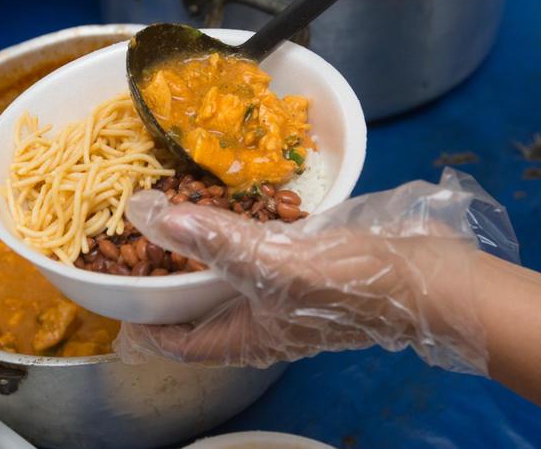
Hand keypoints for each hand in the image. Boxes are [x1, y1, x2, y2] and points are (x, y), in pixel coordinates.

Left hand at [114, 169, 514, 374]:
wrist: (429, 276)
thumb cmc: (354, 286)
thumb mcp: (276, 265)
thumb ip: (216, 241)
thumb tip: (150, 215)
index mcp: (245, 336)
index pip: (177, 343)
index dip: (142, 330)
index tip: (111, 306)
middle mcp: (258, 315)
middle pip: (195, 306)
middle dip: (164, 281)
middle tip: (127, 245)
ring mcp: (282, 287)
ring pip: (224, 272)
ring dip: (196, 248)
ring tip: (165, 215)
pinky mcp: (305, 257)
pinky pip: (256, 244)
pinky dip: (235, 225)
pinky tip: (224, 197)